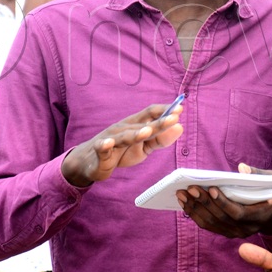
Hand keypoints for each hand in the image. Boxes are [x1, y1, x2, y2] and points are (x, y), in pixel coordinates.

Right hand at [61, 102, 183, 186]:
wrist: (90, 163)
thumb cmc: (120, 152)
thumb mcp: (144, 148)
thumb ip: (160, 139)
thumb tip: (179, 127)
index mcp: (135, 125)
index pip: (151, 114)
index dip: (165, 111)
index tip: (180, 108)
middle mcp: (124, 128)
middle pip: (143, 124)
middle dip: (158, 122)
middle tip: (174, 118)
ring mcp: (111, 138)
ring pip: (125, 136)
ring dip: (136, 133)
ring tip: (147, 131)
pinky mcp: (99, 151)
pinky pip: (101, 148)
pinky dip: (104, 146)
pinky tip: (106, 143)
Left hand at [177, 163, 271, 238]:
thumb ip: (259, 175)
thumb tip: (241, 168)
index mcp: (260, 216)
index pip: (237, 213)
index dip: (223, 202)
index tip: (211, 188)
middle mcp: (246, 229)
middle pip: (220, 218)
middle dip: (204, 202)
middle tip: (190, 188)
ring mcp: (236, 233)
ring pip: (211, 224)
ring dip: (195, 208)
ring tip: (182, 194)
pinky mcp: (227, 232)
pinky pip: (209, 225)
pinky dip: (195, 214)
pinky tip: (186, 202)